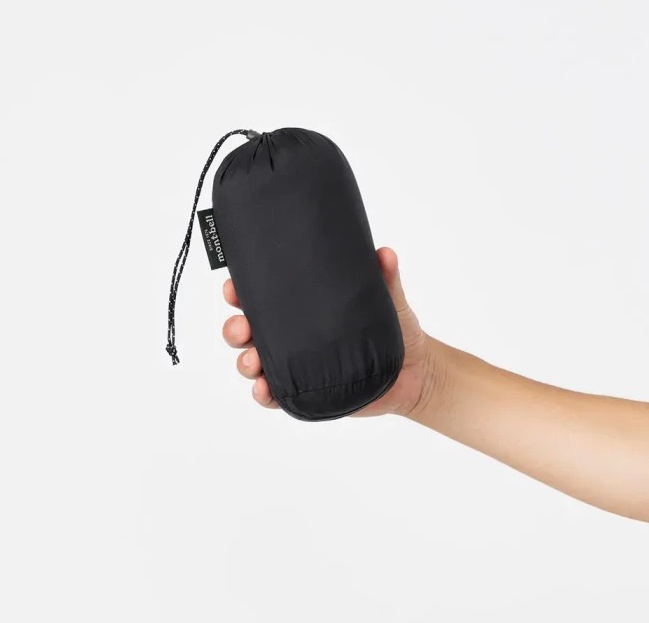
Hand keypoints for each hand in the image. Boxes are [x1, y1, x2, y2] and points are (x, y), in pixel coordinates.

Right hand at [221, 247, 443, 416]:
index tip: (233, 286)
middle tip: (241, 327)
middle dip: (235, 328)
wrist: (415, 372)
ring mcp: (295, 365)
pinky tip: (264, 389)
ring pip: (253, 362)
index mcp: (302, 307)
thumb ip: (386, 277)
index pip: (262, 296)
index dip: (241, 291)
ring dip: (244, 362)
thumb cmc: (396, 329)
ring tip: (252, 363)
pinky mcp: (305, 392)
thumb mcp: (389, 299)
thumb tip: (385, 253)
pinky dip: (263, 393)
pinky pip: (274, 395)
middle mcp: (292, 335)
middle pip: (247, 329)